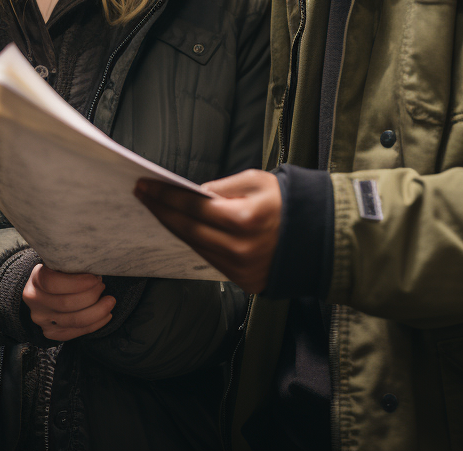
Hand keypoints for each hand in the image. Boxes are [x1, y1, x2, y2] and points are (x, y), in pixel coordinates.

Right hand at [22, 265, 115, 341]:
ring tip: (109, 301)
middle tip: (103, 286)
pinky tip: (107, 315)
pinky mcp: (52, 332)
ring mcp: (42, 319)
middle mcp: (36, 301)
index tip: (96, 277)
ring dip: (97, 311)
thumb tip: (97, 264)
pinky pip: (76, 332)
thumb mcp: (62, 261)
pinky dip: (96, 324)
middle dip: (91, 295)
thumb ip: (73, 263)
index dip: (77, 282)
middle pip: (66, 304)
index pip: (53, 283)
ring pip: (74, 321)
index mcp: (37, 279)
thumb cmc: (62, 270)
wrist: (47, 288)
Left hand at [134, 169, 281, 293]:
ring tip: (158, 209)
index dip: (166, 196)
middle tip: (142, 195)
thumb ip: (223, 188)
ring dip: (174, 227)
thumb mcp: (257, 181)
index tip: (145, 185)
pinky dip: (194, 243)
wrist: (320, 237)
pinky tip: (183, 228)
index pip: (193, 206)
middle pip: (188, 229)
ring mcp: (241, 269)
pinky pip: (210, 260)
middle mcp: (240, 248)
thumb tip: (194, 193)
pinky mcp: (244, 282)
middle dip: (161, 210)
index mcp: (244, 219)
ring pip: (195, 247)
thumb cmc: (288, 202)